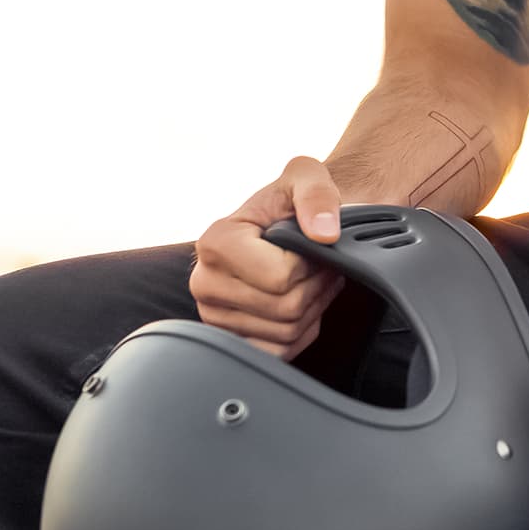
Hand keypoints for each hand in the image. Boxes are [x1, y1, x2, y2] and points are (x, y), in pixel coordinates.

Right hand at [190, 155, 347, 358]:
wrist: (287, 224)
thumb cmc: (293, 201)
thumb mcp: (307, 176)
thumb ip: (317, 194)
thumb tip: (323, 234)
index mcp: (215, 242)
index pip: (280, 277)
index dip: (310, 263)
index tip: (309, 244)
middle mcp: (205, 281)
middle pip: (285, 308)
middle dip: (315, 286)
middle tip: (318, 265)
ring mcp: (214, 315)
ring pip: (286, 332)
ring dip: (312, 307)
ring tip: (309, 279)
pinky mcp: (231, 339)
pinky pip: (280, 353)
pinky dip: (301, 332)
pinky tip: (299, 303)